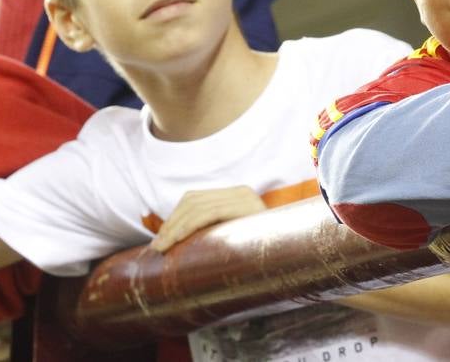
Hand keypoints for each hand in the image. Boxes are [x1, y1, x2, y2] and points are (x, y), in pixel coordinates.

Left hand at [150, 186, 266, 251]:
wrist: (292, 257)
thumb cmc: (260, 254)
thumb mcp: (234, 237)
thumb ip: (215, 231)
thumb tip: (176, 242)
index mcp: (237, 195)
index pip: (195, 199)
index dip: (173, 218)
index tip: (160, 240)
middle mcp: (242, 192)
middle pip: (193, 201)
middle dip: (170, 224)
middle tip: (157, 248)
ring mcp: (246, 199)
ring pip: (198, 207)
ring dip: (174, 228)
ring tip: (162, 248)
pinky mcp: (248, 209)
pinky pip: (209, 214)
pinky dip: (188, 226)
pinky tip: (176, 240)